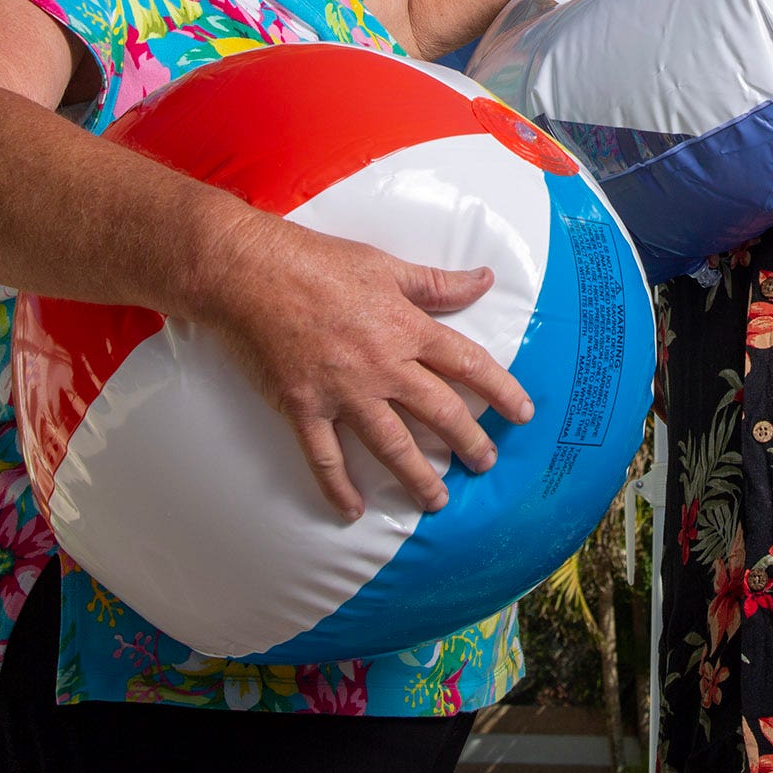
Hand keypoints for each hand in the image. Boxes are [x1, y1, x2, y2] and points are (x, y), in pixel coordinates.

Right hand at [192, 211, 534, 520]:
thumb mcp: (385, 265)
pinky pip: (325, 458)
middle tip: (487, 462)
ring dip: (418, 477)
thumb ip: (437, 282)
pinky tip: (353, 511)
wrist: (249, 272)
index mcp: (407, 328)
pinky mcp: (302, 407)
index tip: (523, 413)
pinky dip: (338, 488)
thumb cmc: (317, 261)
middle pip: (439, 413)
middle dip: (470, 442)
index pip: (469, 365)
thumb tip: (484, 279)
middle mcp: (383, 366)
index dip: (502, 390)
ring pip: (392, 445)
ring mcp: (343, 391)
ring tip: (438, 501)